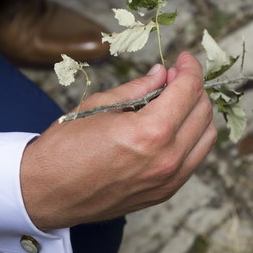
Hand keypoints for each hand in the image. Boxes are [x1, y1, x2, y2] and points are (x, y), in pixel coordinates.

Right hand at [20, 52, 215, 229]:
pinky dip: (192, 137)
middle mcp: (167, 158)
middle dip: (194, 87)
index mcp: (150, 132)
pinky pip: (195, 158)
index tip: (184, 59)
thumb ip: (138, 88)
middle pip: (203, 111)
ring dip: (197, 112)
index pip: (189, 90)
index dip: (190, 68)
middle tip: (174, 76)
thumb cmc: (65, 148)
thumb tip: (162, 73)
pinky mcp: (165, 193)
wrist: (45, 193)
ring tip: (176, 100)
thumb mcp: (99, 106)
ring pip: (207, 136)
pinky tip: (173, 126)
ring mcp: (169, 180)